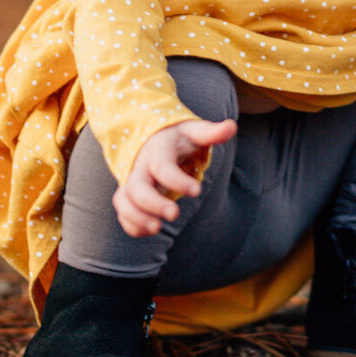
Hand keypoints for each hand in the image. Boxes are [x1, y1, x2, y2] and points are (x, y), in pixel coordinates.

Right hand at [113, 117, 236, 237]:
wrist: (154, 137)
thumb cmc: (179, 137)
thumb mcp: (194, 131)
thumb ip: (212, 132)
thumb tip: (232, 126)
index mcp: (157, 149)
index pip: (162, 166)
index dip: (177, 180)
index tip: (197, 191)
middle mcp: (141, 166)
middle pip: (137, 187)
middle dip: (153, 203)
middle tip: (175, 214)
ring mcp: (133, 181)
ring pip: (123, 201)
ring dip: (136, 217)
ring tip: (158, 229)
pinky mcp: (130, 195)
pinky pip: (123, 212)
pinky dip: (133, 224)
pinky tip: (152, 229)